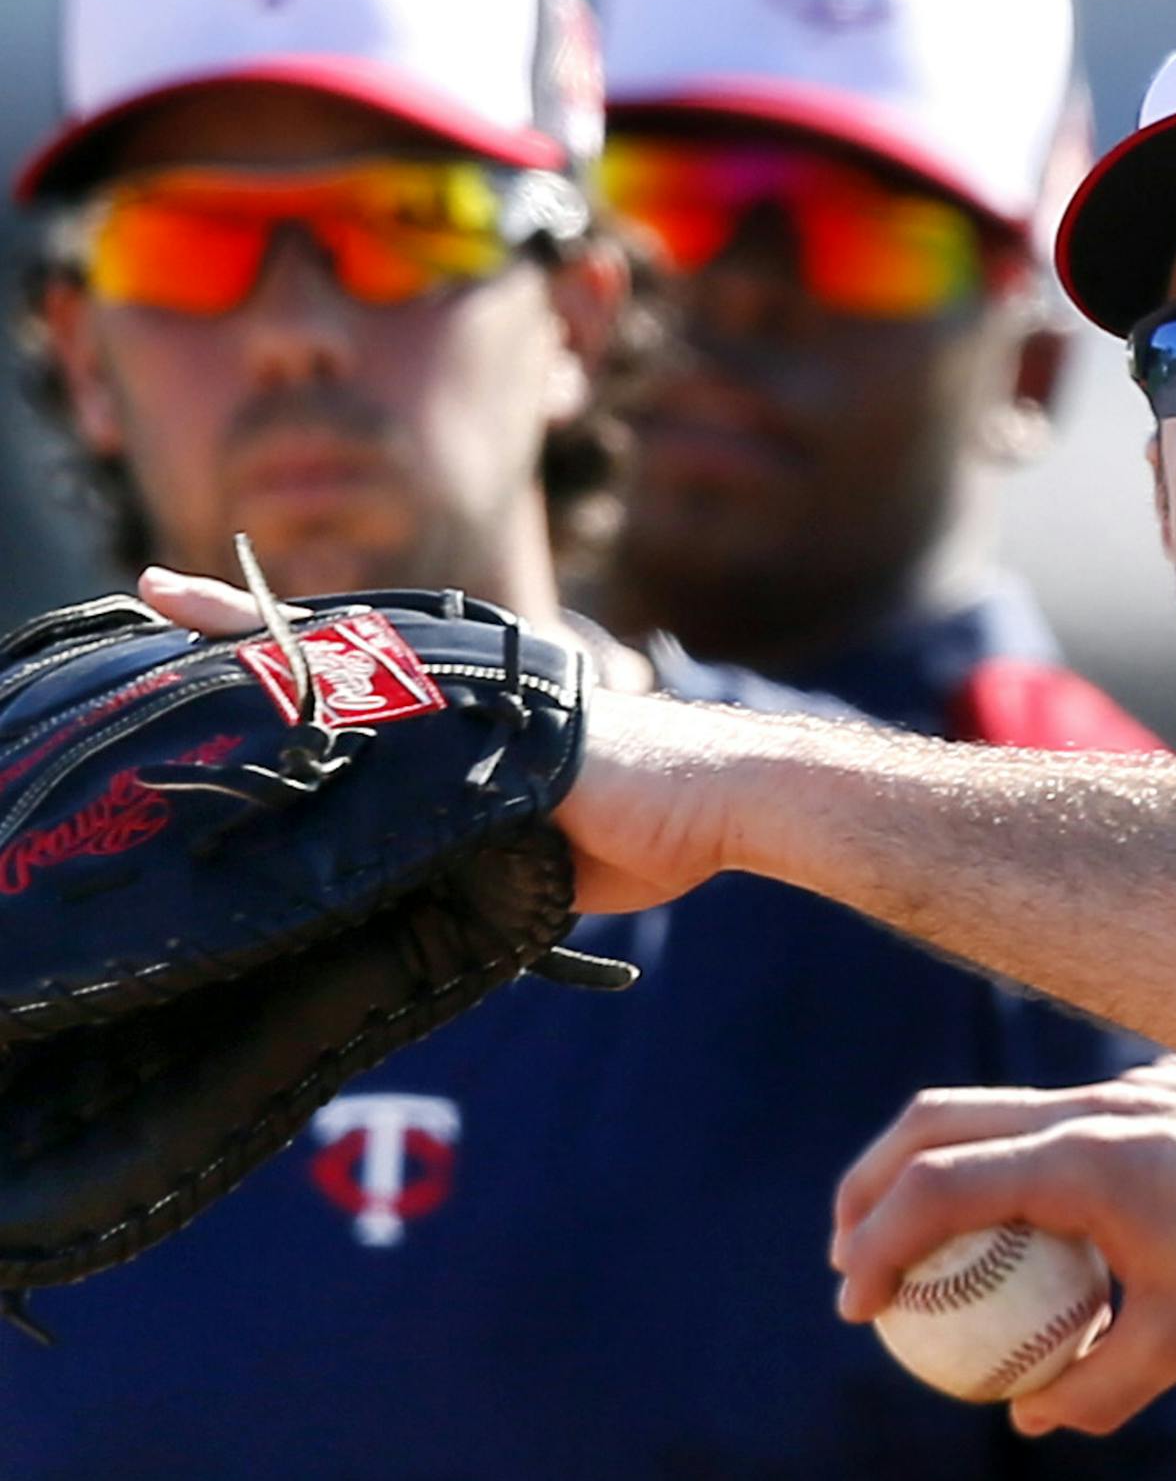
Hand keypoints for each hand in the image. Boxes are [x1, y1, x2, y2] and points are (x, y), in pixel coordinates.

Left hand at [135, 566, 745, 914]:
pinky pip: (387, 693)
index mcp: (475, 716)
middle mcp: (464, 690)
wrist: (721, 800)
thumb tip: (427, 894)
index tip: (213, 629)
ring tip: (168, 599)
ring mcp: (474, 693)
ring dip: (256, 634)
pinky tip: (248, 657)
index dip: (287, 657)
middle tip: (150, 586)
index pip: (363, 679)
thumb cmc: (653, 827)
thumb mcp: (541, 847)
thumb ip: (479, 849)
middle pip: (332, 650)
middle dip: (240, 623)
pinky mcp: (489, 707)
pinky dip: (318, 671)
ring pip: (341, 656)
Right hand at [831, 1058, 1175, 1435]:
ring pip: (989, 1106)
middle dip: (870, 1185)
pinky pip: (1048, 1114)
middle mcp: (1092, 1105)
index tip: (859, 1306)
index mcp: (1086, 1161)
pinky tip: (1023, 1224)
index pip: (940, 1185)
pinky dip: (1002, 1159)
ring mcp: (1122, 1086)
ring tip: (913, 1243)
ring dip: (930, 1166)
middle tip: (849, 1262)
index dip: (879, 1243)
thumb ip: (1098, 1385)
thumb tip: (1026, 1412)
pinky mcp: (1152, 1088)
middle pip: (936, 1120)